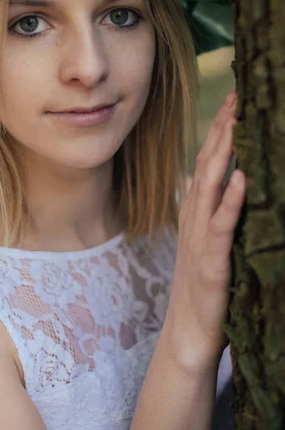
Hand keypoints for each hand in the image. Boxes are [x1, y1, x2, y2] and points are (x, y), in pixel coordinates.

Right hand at [163, 91, 245, 369]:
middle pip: (208, 164)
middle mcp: (195, 218)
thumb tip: (219, 183)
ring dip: (225, 153)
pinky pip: (222, 227)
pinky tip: (242, 178)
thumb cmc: (201, 287)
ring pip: (212, 186)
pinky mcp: (211, 263)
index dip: (219, 131)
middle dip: (223, 129)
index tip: (233, 101)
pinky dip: (231, 201)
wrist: (187, 334)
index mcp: (195, 212)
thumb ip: (209, 211)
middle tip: (237, 95)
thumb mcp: (204, 241)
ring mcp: (201, 239)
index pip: (207, 162)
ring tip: (237, 121)